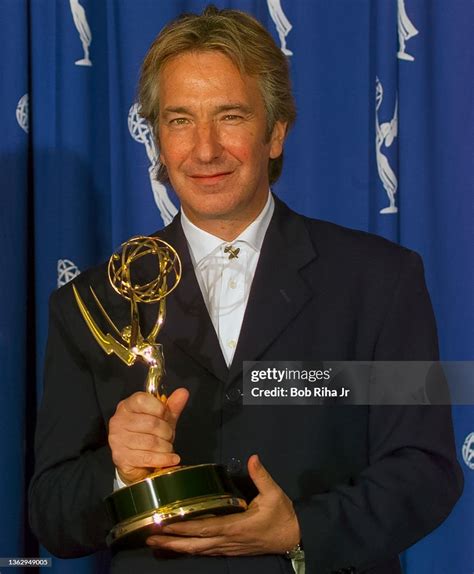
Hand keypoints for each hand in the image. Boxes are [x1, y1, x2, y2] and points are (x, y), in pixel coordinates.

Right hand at [108, 387, 188, 483]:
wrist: (136, 462)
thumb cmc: (148, 435)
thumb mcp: (162, 419)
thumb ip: (172, 406)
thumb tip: (183, 393)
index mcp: (127, 406)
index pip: (143, 400)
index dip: (160, 409)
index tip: (167, 417)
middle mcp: (119, 421)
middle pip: (151, 423)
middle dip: (167, 431)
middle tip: (169, 436)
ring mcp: (118, 440)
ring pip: (151, 442)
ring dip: (166, 446)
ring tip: (167, 447)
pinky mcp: (122, 458)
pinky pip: (148, 457)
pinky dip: (164, 458)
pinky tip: (172, 458)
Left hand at [146, 454, 300, 555]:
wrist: (293, 538)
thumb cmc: (282, 516)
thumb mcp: (274, 494)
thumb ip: (261, 476)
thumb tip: (253, 458)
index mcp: (236, 526)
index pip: (205, 528)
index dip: (184, 527)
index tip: (166, 523)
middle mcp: (228, 539)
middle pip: (195, 544)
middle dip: (171, 540)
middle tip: (149, 535)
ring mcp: (227, 547)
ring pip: (197, 551)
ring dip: (176, 546)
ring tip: (155, 542)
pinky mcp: (229, 549)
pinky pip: (204, 551)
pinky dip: (188, 549)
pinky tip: (177, 546)